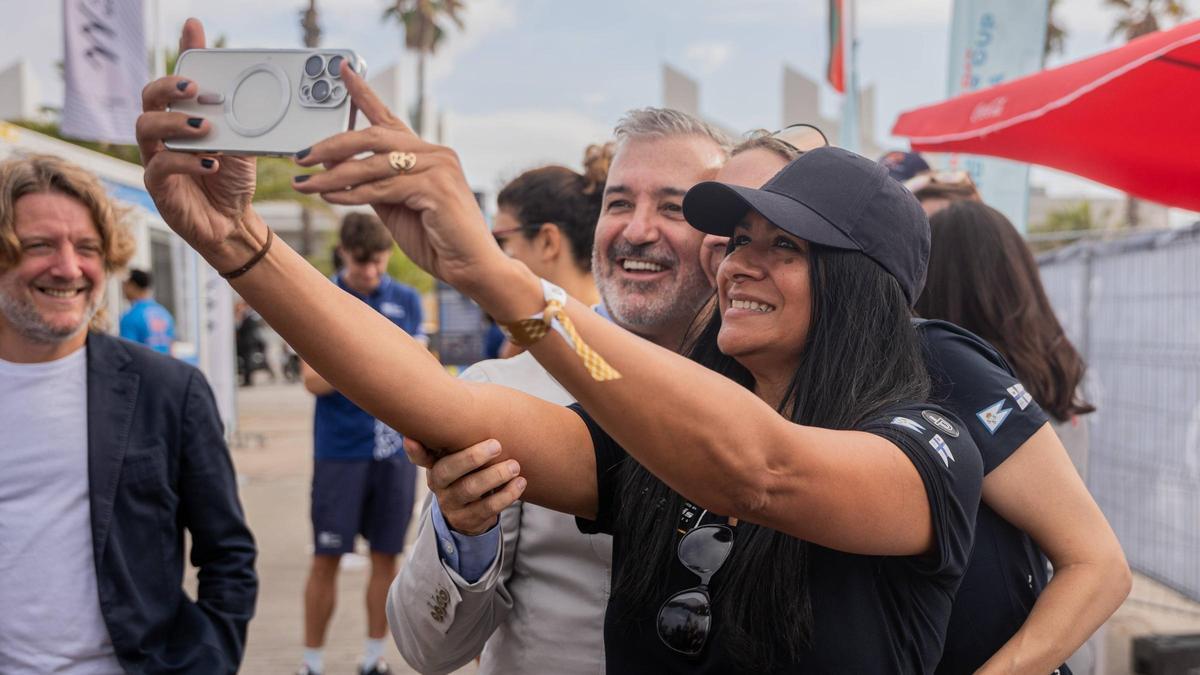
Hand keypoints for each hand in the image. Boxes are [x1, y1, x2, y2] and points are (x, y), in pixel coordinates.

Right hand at [136, 18, 260, 270]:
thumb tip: (249, 94)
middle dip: (169, 87)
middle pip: (149, 98)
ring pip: (146, 127)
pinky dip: (187, 161)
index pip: (175, 82)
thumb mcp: (242, 146)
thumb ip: (239, 122)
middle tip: (195, 88)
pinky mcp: (158, 186)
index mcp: (181, 119)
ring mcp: (155, 158)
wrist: (232, 221)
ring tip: (205, 128)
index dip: (181, 56)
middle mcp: (163, 135)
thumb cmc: (232, 180)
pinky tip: (211, 163)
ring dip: (176, 122)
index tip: (193, 31)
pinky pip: (162, 166)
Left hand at [291, 63, 521, 307]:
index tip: (342, 70)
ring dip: (332, 175)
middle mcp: (434, 152)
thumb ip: (375, 185)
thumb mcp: (396, 207)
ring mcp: (437, 167)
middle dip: (331, 145)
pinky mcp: (435, 187)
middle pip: (372, 137)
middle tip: (301, 156)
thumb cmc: (437, 240)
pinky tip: (330, 196)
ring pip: (372, 164)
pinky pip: (382, 188)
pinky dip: (351, 193)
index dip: (363, 93)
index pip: (388, 118)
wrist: (472, 267)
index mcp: (426, 153)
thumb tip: (339, 171)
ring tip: (305, 183)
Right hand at [405, 438, 526, 535]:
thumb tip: (476, 402)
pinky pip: (487, 508)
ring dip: (495, 476)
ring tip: (514, 466)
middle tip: (496, 445)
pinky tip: (520, 483)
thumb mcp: (462, 456)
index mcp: (435, 464)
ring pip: (470, 489)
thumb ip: (463, 438)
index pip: (420, 457)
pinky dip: (507, 494)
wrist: (473, 512)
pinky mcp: (468, 520)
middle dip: (472, 457)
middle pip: (448, 470)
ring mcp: (451, 504)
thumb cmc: (471, 472)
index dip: (415, 450)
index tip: (411, 439)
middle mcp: (438, 484)